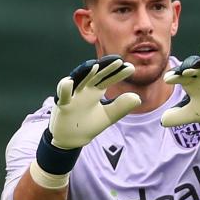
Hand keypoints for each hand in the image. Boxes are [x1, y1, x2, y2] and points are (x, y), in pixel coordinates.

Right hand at [31, 55, 140, 187]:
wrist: (71, 139)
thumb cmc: (88, 124)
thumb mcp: (108, 116)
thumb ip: (121, 107)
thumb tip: (137, 97)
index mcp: (95, 90)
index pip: (108, 78)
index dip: (118, 73)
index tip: (131, 68)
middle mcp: (84, 89)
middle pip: (95, 75)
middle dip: (105, 67)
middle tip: (117, 60)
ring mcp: (73, 95)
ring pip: (78, 80)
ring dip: (86, 72)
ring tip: (95, 65)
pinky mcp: (62, 105)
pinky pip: (63, 96)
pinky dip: (65, 89)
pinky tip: (69, 82)